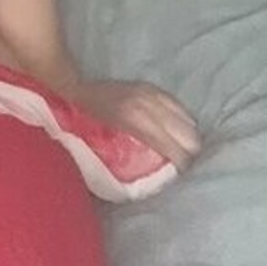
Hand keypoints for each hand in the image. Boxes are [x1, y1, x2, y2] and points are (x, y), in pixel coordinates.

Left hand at [68, 77, 201, 170]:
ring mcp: (152, 94)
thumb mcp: (107, 147)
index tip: (182, 178)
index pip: (176, 150)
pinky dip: (183, 121)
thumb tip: (158, 176)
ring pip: (189, 121)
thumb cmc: (87, 123)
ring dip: (189, 138)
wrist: (75, 90)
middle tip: (186, 167)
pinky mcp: (152, 87)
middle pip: (190, 136)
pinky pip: (179, 106)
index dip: (183, 167)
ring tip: (184, 151)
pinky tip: (179, 131)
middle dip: (191, 154)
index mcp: (138, 123)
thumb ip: (133, 158)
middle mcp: (149, 106)